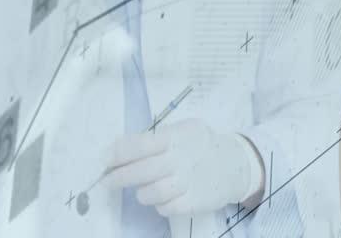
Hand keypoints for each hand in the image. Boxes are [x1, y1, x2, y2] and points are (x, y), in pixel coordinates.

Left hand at [102, 118, 262, 216]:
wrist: (236, 164)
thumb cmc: (200, 146)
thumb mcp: (182, 132)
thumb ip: (154, 139)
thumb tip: (117, 149)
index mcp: (178, 136)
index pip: (143, 143)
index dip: (120, 152)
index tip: (105, 160)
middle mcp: (184, 158)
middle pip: (144, 170)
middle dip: (120, 176)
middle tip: (108, 181)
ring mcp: (191, 180)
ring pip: (153, 192)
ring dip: (142, 193)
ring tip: (142, 190)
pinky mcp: (196, 201)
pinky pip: (167, 207)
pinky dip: (160, 205)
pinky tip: (162, 198)